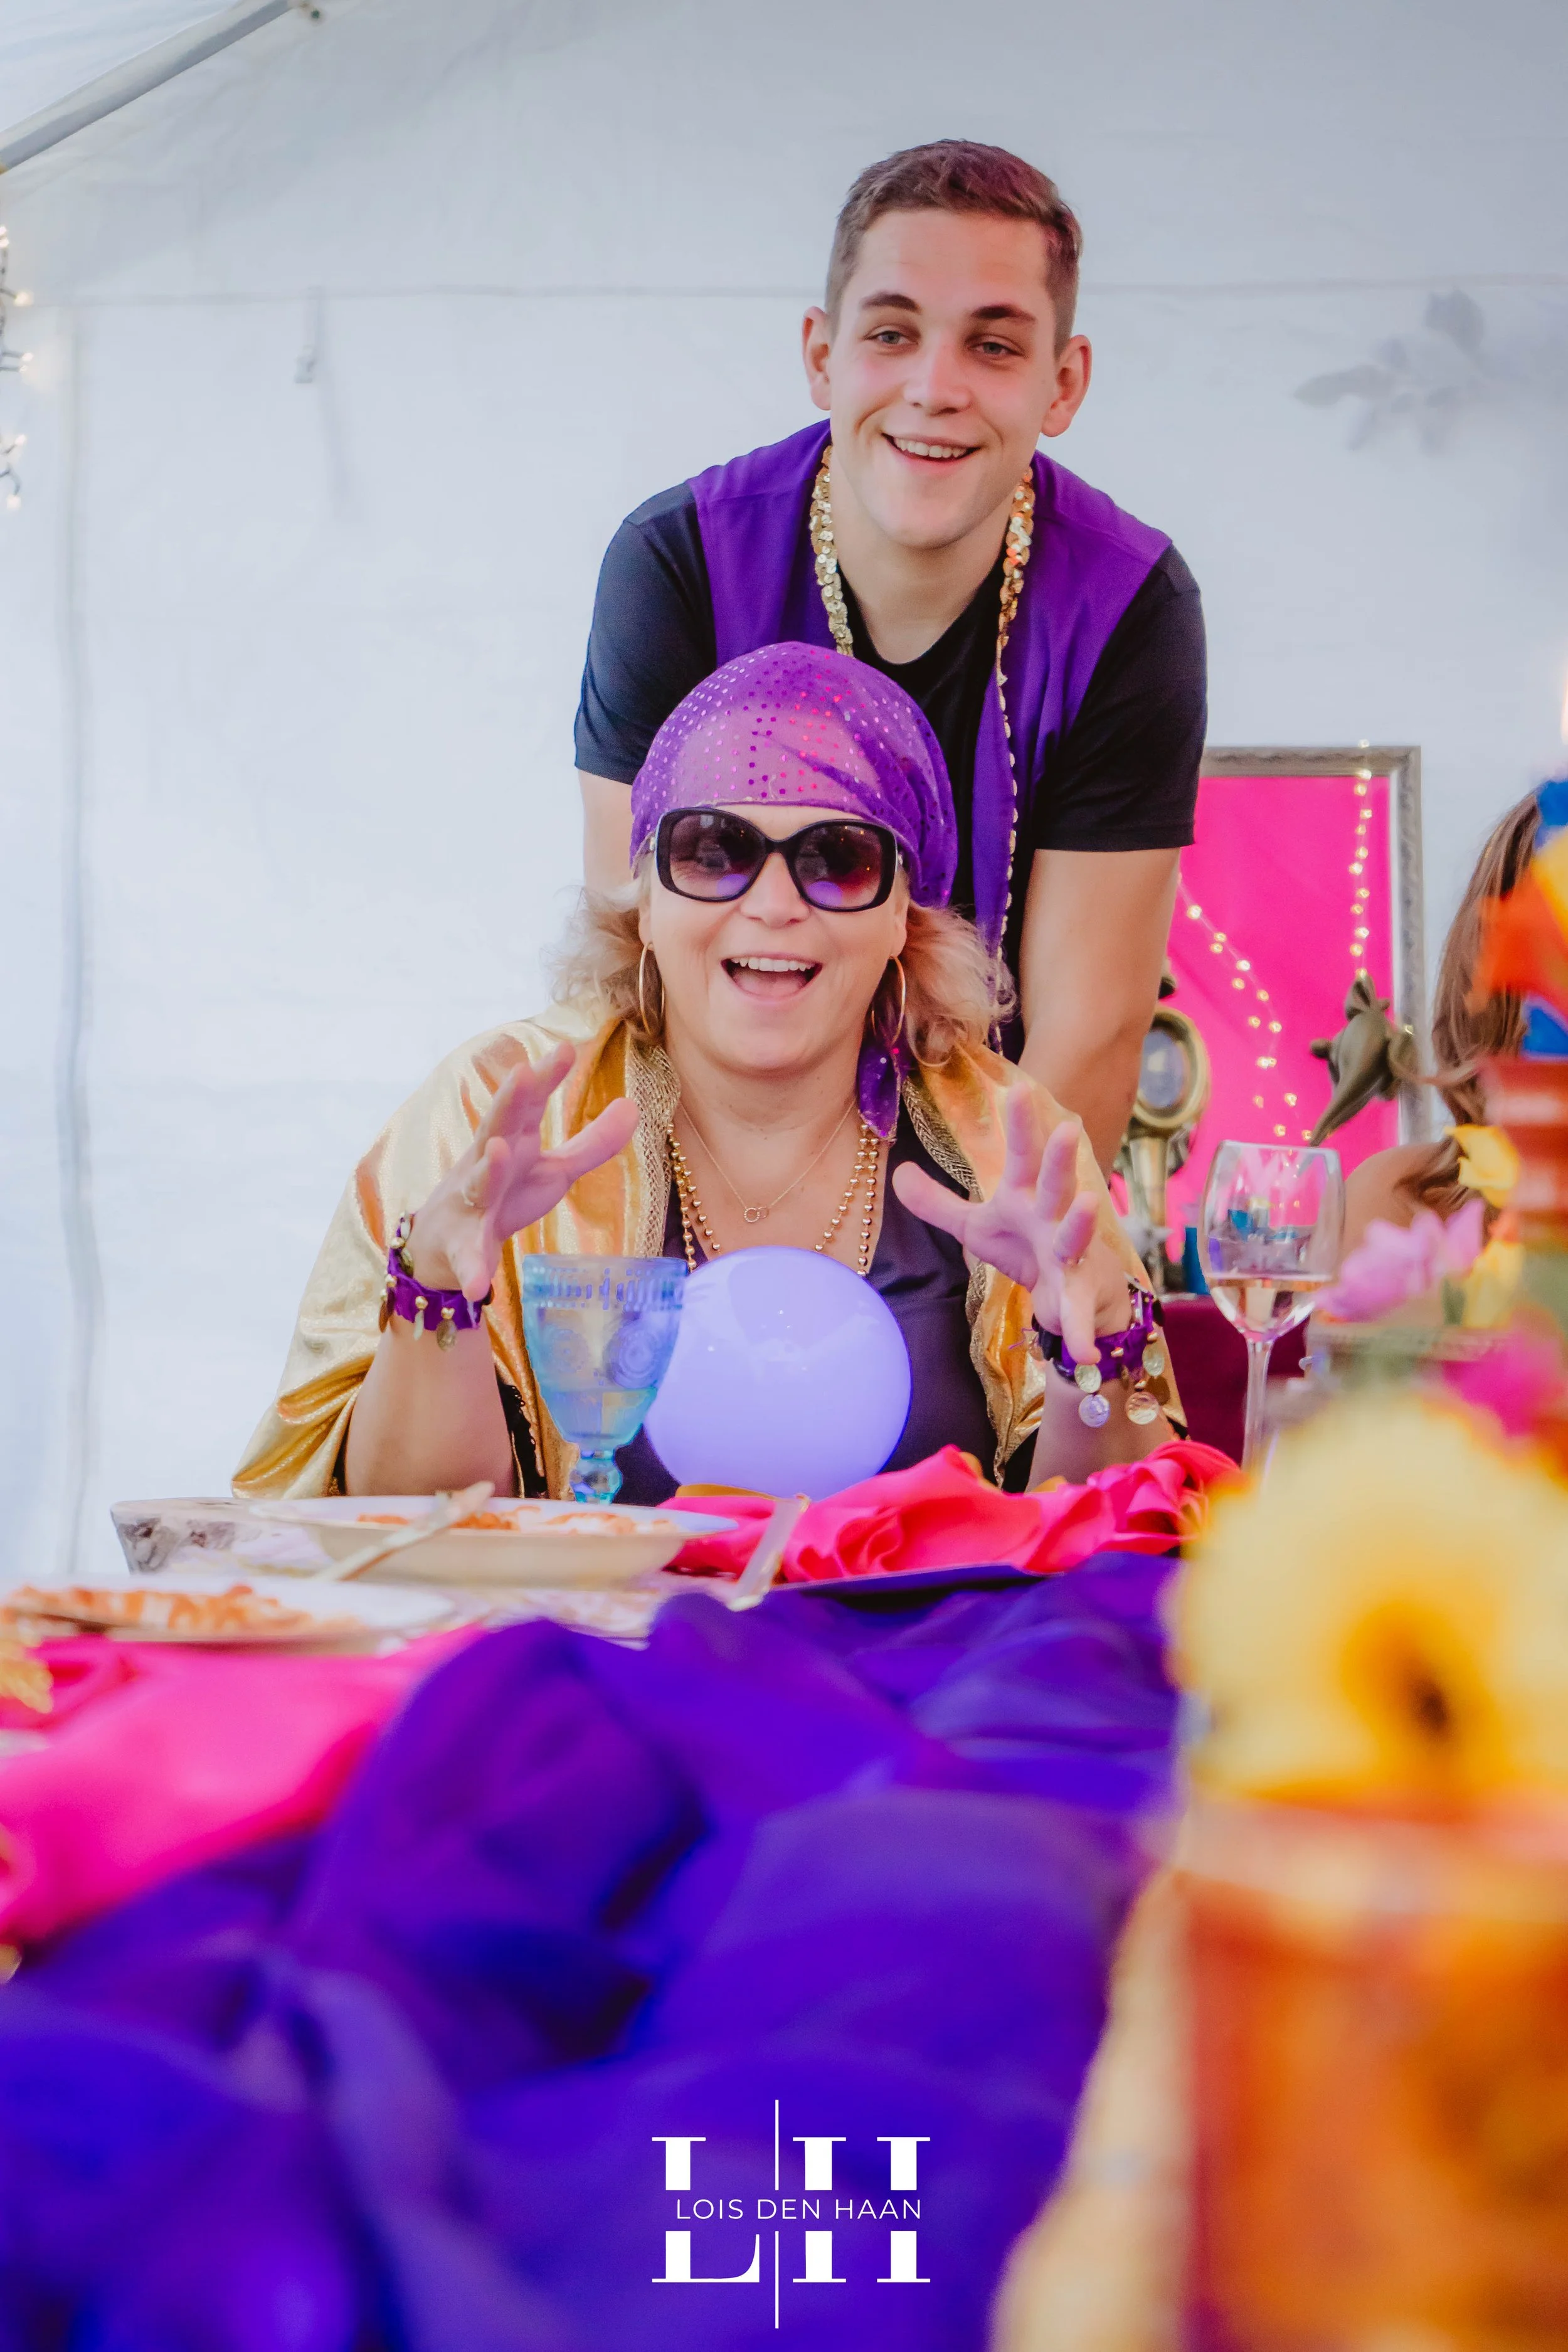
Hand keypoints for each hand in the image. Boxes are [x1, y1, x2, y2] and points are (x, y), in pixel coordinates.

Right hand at [404, 1041, 638, 1299]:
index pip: (527, 1104)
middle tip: (524, 1073)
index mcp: (511, 1142)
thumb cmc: (505, 1196)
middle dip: (509, 1101)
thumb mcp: (554, 1170)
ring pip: (478, 1184)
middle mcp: (486, 1164)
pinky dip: (472, 1271)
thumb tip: (634, 1105)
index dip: (545, 1077)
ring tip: (498, 1151)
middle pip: (497, 1127)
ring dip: (487, 1168)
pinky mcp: (462, 1248)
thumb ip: (593, 1143)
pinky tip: (479, 1286)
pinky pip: (468, 1260)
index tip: (566, 1047)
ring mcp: (471, 1205)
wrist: (445, 1247)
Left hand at [890, 1090, 1132, 1362]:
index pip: (1023, 1156)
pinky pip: (1077, 1316)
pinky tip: (1082, 1352)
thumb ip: (938, 1203)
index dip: (1021, 1124)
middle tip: (1067, 1127)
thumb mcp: (976, 1226)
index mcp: (1027, 1198)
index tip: (1019, 1087)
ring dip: (1079, 1223)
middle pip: (1056, 1184)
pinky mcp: (1076, 1297)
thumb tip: (898, 1173)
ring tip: (1084, 1204)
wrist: (1072, 1296)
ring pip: (1074, 1237)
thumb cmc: (1025, 1247)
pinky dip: (1080, 1333)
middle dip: (1061, 1159)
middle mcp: (1053, 1219)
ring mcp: (1070, 1257)